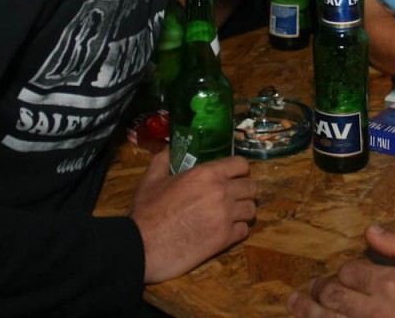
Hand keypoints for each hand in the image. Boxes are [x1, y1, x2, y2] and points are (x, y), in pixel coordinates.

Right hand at [129, 150, 255, 281]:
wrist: (142, 246)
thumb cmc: (146, 212)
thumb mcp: (151, 179)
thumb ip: (163, 159)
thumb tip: (170, 148)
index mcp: (207, 174)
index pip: (241, 164)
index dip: (240, 170)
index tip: (235, 176)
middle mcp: (222, 192)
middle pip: (252, 187)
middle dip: (245, 191)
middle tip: (234, 196)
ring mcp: (226, 217)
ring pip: (251, 210)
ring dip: (243, 211)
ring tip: (232, 214)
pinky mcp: (225, 239)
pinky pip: (244, 231)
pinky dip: (237, 230)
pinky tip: (226, 231)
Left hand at [287, 225, 394, 317]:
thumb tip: (370, 230)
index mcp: (388, 282)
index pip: (348, 273)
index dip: (341, 274)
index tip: (340, 278)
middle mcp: (373, 310)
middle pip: (332, 297)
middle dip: (317, 291)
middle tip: (306, 291)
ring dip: (308, 312)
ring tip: (295, 305)